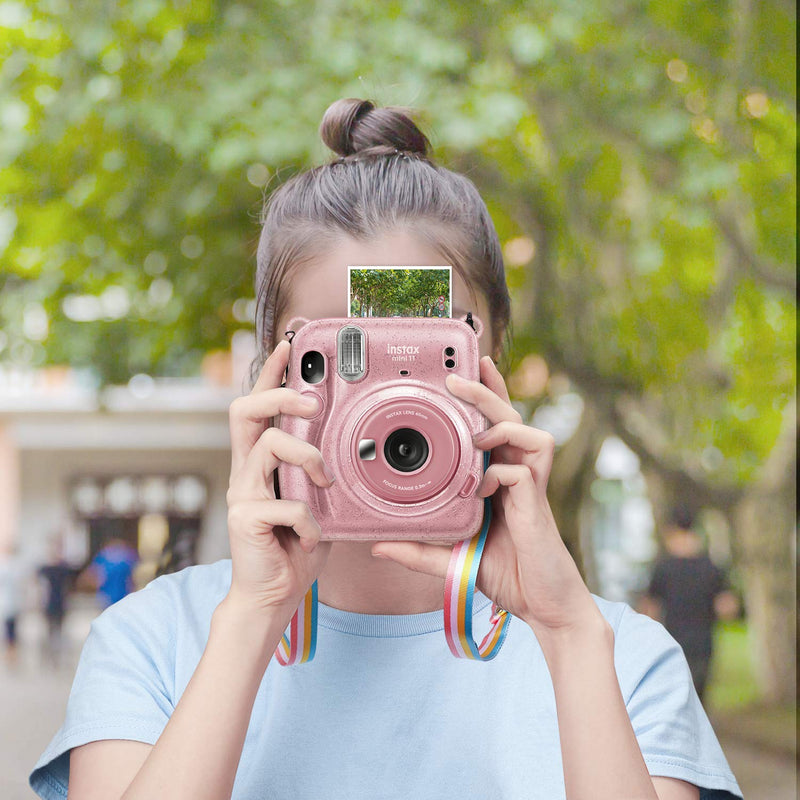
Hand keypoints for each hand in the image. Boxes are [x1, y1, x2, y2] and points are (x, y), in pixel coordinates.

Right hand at [226, 339, 333, 618]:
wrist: (273, 596)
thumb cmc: (297, 546)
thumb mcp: (320, 502)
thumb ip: (326, 475)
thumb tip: (355, 450)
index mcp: (262, 462)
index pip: (261, 407)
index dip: (271, 374)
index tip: (288, 344)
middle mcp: (246, 471)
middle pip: (245, 411)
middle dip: (280, 397)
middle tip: (314, 404)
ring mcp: (242, 493)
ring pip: (268, 447)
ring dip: (306, 458)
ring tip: (325, 481)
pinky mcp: (244, 519)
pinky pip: (285, 505)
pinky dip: (309, 523)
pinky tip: (313, 540)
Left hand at [371, 356, 605, 644]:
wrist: (542, 606)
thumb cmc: (504, 573)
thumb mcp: (450, 559)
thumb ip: (418, 550)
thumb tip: (377, 547)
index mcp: (498, 479)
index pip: (493, 427)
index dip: (484, 396)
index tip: (462, 370)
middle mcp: (517, 476)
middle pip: (509, 418)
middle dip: (487, 392)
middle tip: (457, 377)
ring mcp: (530, 489)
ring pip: (529, 434)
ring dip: (501, 427)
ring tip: (475, 436)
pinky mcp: (537, 507)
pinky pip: (524, 472)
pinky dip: (502, 472)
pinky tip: (484, 487)